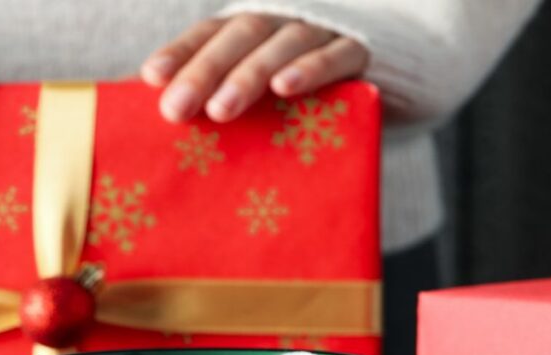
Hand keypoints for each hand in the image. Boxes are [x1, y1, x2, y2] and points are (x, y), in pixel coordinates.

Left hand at [141, 14, 367, 122]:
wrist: (398, 81)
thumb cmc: (312, 102)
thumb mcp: (267, 105)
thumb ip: (227, 107)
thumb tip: (167, 133)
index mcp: (254, 33)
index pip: (210, 33)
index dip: (181, 52)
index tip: (151, 78)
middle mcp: (283, 24)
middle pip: (239, 36)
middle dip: (203, 70)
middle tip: (175, 109)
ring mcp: (324, 33)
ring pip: (282, 42)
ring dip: (248, 74)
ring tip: (220, 110)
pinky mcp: (363, 51)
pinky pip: (337, 55)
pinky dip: (311, 69)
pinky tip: (285, 88)